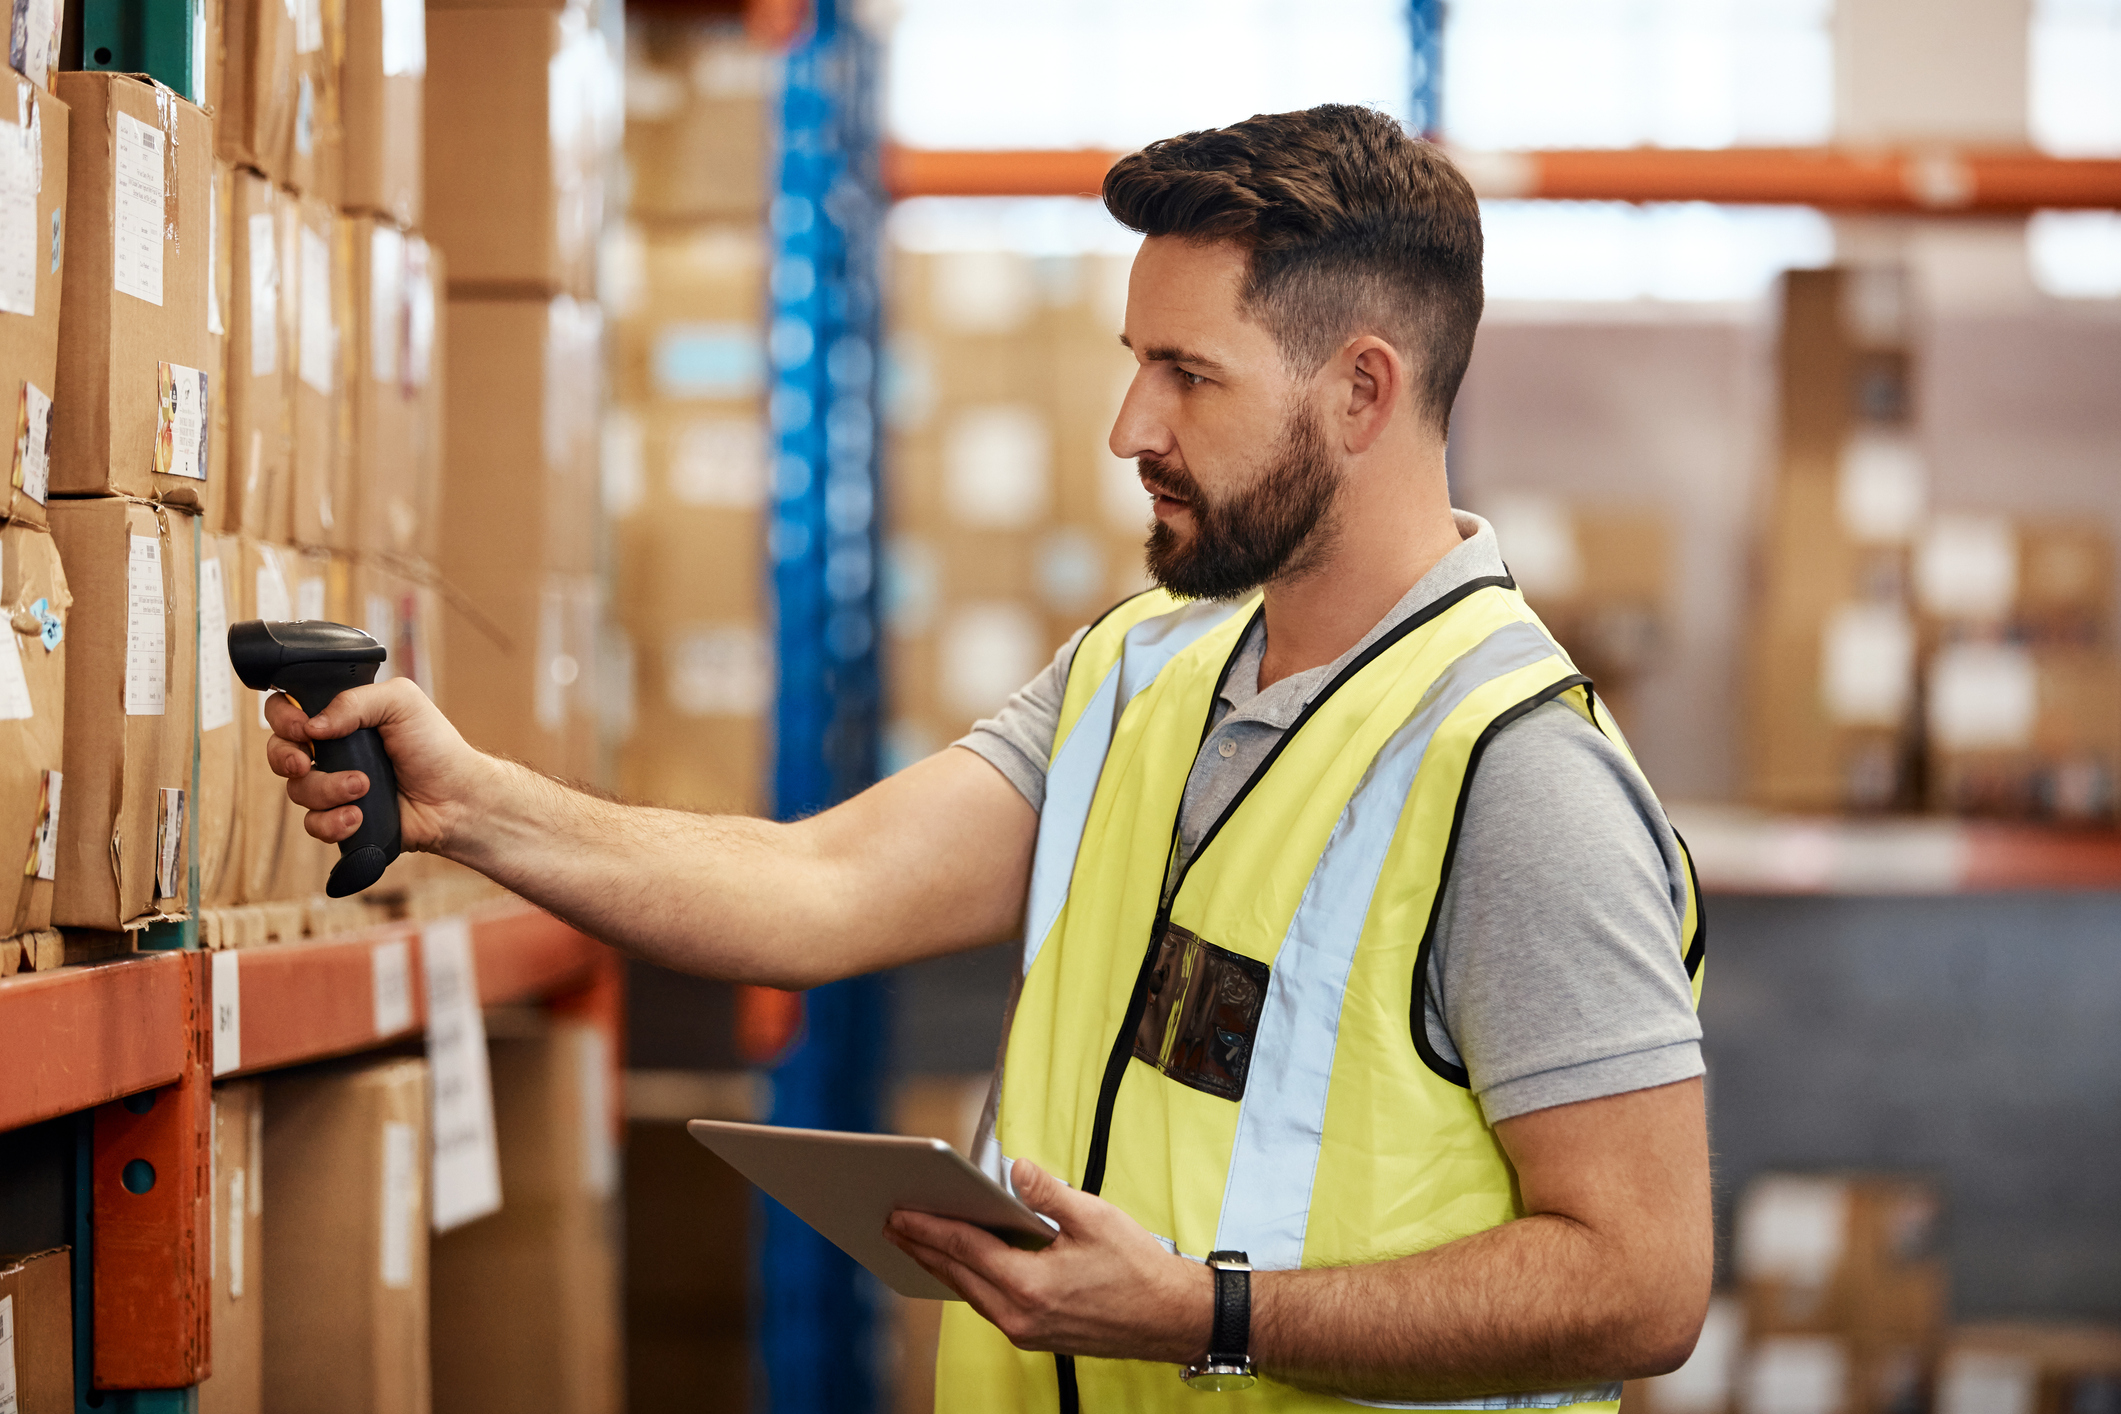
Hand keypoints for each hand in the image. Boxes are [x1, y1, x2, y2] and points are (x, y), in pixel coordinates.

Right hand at [264, 677, 491, 854]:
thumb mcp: (401, 702)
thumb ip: (355, 701)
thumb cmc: (435, 747)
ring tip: (363, 787)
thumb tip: (312, 726)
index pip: (289, 711)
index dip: (284, 718)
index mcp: (342, 718)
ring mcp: (335, 786)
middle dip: (286, 757)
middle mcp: (332, 751)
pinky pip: (313, 824)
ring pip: (297, 791)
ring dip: (326, 789)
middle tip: (306, 762)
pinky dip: (332, 821)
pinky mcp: (342, 819)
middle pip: (280, 752)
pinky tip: (358, 816)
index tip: (303, 727)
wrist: (457, 799)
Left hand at [883, 1159, 1212, 1363]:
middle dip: (922, 1247)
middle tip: (892, 1224)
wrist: (1172, 1318)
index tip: (898, 1212)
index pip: (964, 1248)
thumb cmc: (1139, 1270)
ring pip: (970, 1294)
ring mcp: (1027, 1331)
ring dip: (942, 1266)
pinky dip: (969, 1282)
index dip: (927, 1227)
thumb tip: (1016, 1169)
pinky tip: (963, 1266)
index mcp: (1029, 1285)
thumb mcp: (1094, 1217)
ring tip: (917, 1242)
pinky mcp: (1037, 1336)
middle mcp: (1020, 1315)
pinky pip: (989, 1305)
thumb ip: (1048, 1193)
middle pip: (956, 1275)